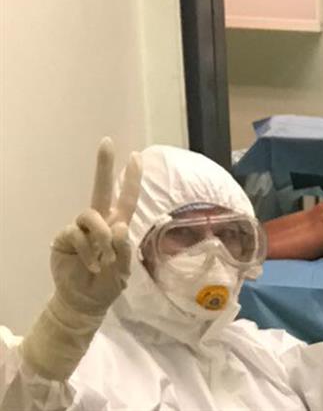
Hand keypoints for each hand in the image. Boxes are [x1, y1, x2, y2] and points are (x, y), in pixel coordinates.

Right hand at [51, 137, 141, 314]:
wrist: (85, 301)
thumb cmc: (108, 283)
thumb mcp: (124, 271)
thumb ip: (124, 249)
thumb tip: (119, 224)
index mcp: (118, 225)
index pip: (127, 198)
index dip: (131, 178)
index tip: (137, 156)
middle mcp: (100, 222)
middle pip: (101, 189)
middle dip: (104, 166)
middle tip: (107, 142)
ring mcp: (81, 228)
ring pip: (91, 215)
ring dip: (101, 236)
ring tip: (104, 258)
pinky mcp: (65, 237)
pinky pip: (77, 235)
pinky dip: (87, 251)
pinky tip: (91, 264)